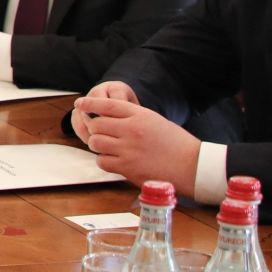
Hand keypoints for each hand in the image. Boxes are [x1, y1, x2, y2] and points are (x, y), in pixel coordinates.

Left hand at [71, 92, 196, 192]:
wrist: (192, 166)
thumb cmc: (177, 144)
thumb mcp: (155, 121)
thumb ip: (134, 119)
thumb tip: (110, 119)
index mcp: (140, 115)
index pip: (107, 104)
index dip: (90, 103)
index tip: (79, 103)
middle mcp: (131, 130)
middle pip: (96, 124)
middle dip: (95, 129)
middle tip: (102, 135)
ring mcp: (128, 149)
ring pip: (95, 142)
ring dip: (99, 145)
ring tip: (109, 148)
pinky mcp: (127, 167)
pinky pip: (102, 161)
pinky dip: (104, 161)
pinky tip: (114, 161)